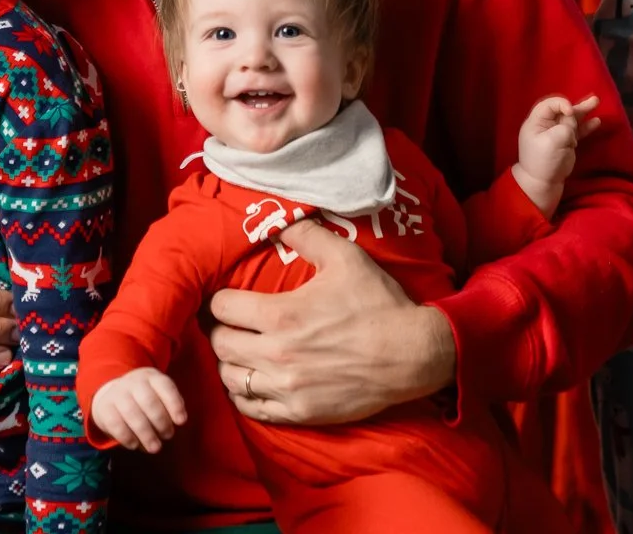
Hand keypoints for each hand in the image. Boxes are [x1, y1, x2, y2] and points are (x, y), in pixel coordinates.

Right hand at [90, 368, 188, 451]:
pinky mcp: (104, 408)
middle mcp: (133, 382)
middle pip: (148, 401)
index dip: (174, 404)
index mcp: (151, 377)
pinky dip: (127, 437)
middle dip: (161, 422)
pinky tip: (135, 445)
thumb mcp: (159, 395)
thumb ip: (170, 405)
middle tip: (167, 436)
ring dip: (146, 433)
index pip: (165, 386)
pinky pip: (115, 424)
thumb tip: (179, 420)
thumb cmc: (143, 399)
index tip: (181, 421)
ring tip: (155, 448)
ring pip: (132, 413)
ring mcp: (117, 394)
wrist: (111, 394)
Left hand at [208, 221, 454, 424]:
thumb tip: (279, 221)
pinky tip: (251, 381)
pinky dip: (244, 394)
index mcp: (281, 315)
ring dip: (229, 362)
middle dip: (219, 330)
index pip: (221, 307)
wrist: (413, 354)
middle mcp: (276, 354)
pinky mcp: (299, 412)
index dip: (221, 299)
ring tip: (239, 351)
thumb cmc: (379, 304)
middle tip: (230, 324)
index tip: (229, 298)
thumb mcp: (345, 257)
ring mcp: (287, 387)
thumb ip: (306, 235)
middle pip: (219, 344)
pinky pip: (252, 408)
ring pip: (230, 378)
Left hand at [512, 94, 600, 216]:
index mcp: (536, 122)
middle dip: (577, 105)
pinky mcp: (566, 143)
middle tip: (594, 99)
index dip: (562, 104)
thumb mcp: (552, 141)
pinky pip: (577, 131)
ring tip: (596, 101)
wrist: (542, 183)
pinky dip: (586, 127)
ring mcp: (557, 134)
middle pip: (563, 110)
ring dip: (584, 112)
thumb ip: (565, 128)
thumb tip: (573, 124)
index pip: (550, 104)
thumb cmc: (543, 161)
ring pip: (572, 120)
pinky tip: (596, 122)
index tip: (570, 112)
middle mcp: (546, 125)